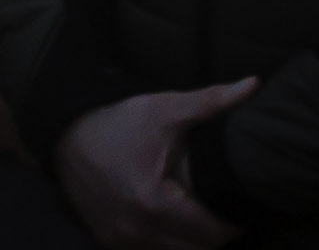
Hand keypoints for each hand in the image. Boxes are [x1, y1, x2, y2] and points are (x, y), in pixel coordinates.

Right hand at [55, 81, 257, 247]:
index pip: (214, 236)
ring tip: (191, 213)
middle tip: (214, 209)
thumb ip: (211, 102)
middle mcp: (138, 232)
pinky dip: (165, 243)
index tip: (234, 205)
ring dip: (189, 242)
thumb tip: (253, 84)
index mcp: (155, 203)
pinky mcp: (110, 243)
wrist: (64, 133)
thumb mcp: (163, 109)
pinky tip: (166, 219)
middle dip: (211, 235)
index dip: (230, 223)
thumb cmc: (118, 122)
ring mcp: (122, 242)